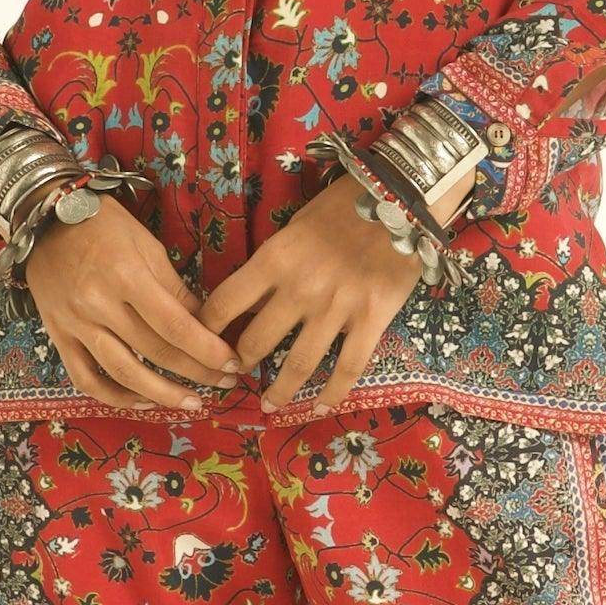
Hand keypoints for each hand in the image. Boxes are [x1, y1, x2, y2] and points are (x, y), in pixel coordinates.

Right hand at [24, 197, 249, 410]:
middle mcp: (98, 304)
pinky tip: (144, 402)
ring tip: (191, 404)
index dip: (207, 350)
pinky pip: (86, 379)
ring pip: (123, 373)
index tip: (233, 362)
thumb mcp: (148, 247)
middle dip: (196, 372)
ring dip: (162, 395)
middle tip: (224, 383)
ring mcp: (75, 324)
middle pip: (155, 351)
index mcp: (126, 276)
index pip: (175, 325)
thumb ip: (176, 290)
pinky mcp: (58, 337)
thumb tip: (207, 327)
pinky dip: (116, 397)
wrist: (44, 219)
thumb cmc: (104, 226)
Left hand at [198, 183, 421, 407]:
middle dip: (241, 363)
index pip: (225, 303)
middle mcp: (300, 289)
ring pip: (299, 364)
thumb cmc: (345, 205)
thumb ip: (275, 263)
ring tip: (270, 405)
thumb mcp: (297, 225)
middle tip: (237, 375)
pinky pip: (348, 366)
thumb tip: (254, 302)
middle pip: (257, 341)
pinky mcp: (372, 319)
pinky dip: (333, 393)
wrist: (403, 196)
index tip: (202, 344)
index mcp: (275, 259)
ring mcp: (337, 308)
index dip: (206, 330)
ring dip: (280, 391)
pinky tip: (322, 407)